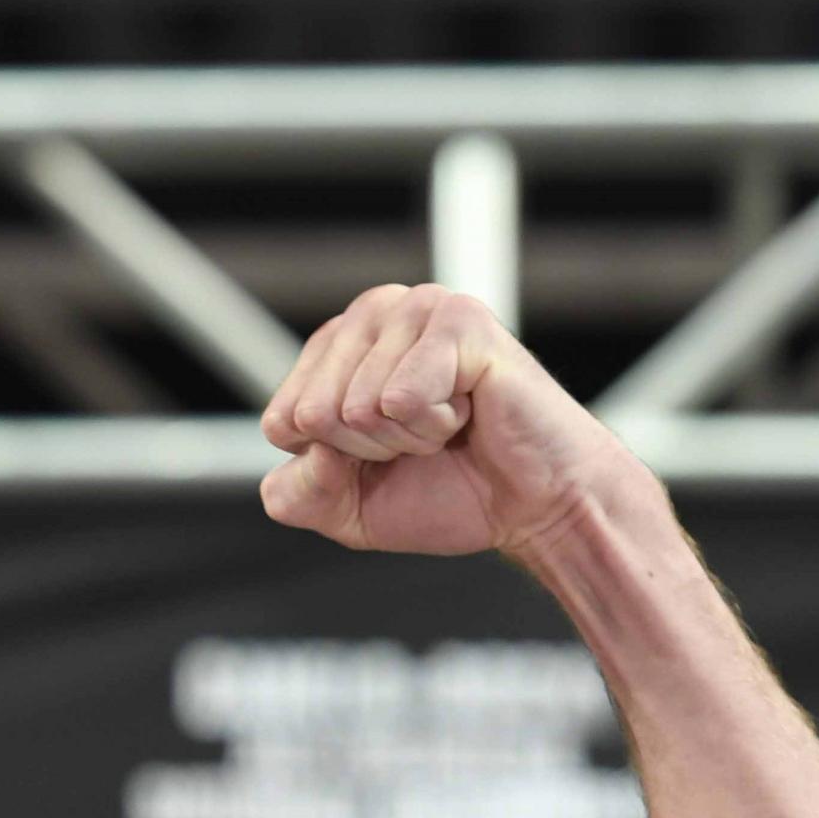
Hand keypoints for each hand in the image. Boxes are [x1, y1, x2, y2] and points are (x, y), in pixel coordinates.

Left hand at [259, 284, 640, 555]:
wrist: (536, 508)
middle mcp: (372, 313)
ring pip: (355, 408)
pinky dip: (435, 425)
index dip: (333, 461)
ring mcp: (417, 308)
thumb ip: (294, 494)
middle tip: (427, 441)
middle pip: (313, 414)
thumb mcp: (345, 509)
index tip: (386, 453)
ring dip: (408, 438)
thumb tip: (305, 448)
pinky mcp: (460, 321)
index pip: (282, 421)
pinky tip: (471, 410)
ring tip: (452, 425)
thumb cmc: (449, 492)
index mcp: (337, 346)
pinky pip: (401, 398)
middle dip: (370, 450)